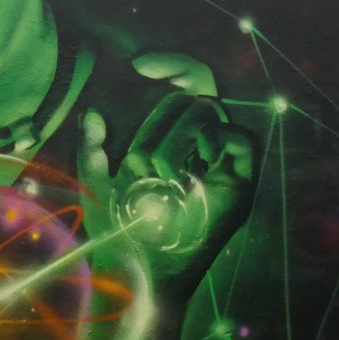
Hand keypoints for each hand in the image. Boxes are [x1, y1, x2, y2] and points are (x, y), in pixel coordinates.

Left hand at [78, 73, 255, 294]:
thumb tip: (94, 113)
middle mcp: (197, 154)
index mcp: (169, 148)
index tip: (140, 63)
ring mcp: (219, 170)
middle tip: (142, 164)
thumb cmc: (113, 235)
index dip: (171, 64)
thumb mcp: (95, 184)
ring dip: (175, 140)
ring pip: (212, 114)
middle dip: (161, 123)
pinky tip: (190, 166)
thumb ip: (93, 149)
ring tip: (156, 176)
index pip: (181, 90)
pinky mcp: (239, 189)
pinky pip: (245, 140)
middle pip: (193, 100)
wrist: (134, 277)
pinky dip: (219, 139)